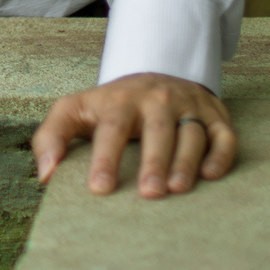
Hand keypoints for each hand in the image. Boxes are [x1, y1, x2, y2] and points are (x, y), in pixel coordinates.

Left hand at [31, 72, 238, 198]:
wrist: (155, 76)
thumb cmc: (110, 106)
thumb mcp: (74, 110)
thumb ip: (52, 137)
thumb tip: (46, 174)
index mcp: (119, 101)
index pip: (111, 129)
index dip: (106, 158)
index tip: (100, 188)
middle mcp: (156, 99)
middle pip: (156, 130)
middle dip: (153, 161)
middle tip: (149, 194)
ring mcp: (187, 106)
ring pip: (191, 132)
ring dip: (186, 161)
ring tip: (178, 189)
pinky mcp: (214, 114)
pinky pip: (223, 134)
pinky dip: (221, 154)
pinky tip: (211, 175)